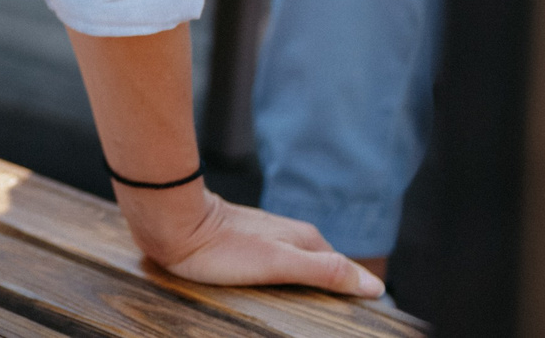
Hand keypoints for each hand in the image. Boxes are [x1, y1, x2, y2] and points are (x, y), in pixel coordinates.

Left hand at [128, 186, 383, 298]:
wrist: (171, 223)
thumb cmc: (221, 246)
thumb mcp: (280, 263)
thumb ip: (325, 271)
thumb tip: (373, 285)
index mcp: (305, 239)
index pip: (344, 270)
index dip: (353, 293)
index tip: (364, 319)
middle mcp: (289, 234)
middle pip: (321, 267)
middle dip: (330, 290)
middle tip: (334, 321)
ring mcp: (265, 237)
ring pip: (296, 265)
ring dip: (304, 285)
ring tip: (307, 312)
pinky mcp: (243, 243)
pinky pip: (272, 265)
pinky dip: (279, 280)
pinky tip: (273, 294)